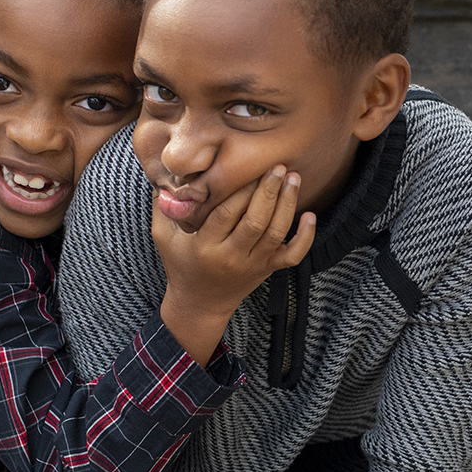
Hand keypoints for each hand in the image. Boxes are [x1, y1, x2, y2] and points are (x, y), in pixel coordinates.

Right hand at [156, 165, 315, 365]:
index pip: (226, 214)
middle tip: (278, 167)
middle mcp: (231, 257)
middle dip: (269, 192)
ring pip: (275, 234)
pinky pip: (293, 256)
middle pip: (255, 222)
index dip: (240, 190)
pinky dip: (305, 237)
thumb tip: (162, 174)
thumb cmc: (180, 264)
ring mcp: (253, 265)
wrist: (200, 305)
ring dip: (287, 205)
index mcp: (205, 247)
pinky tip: (309, 216)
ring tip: (294, 179)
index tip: (248, 166)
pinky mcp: (268, 270)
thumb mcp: (163, 237)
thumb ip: (162, 207)